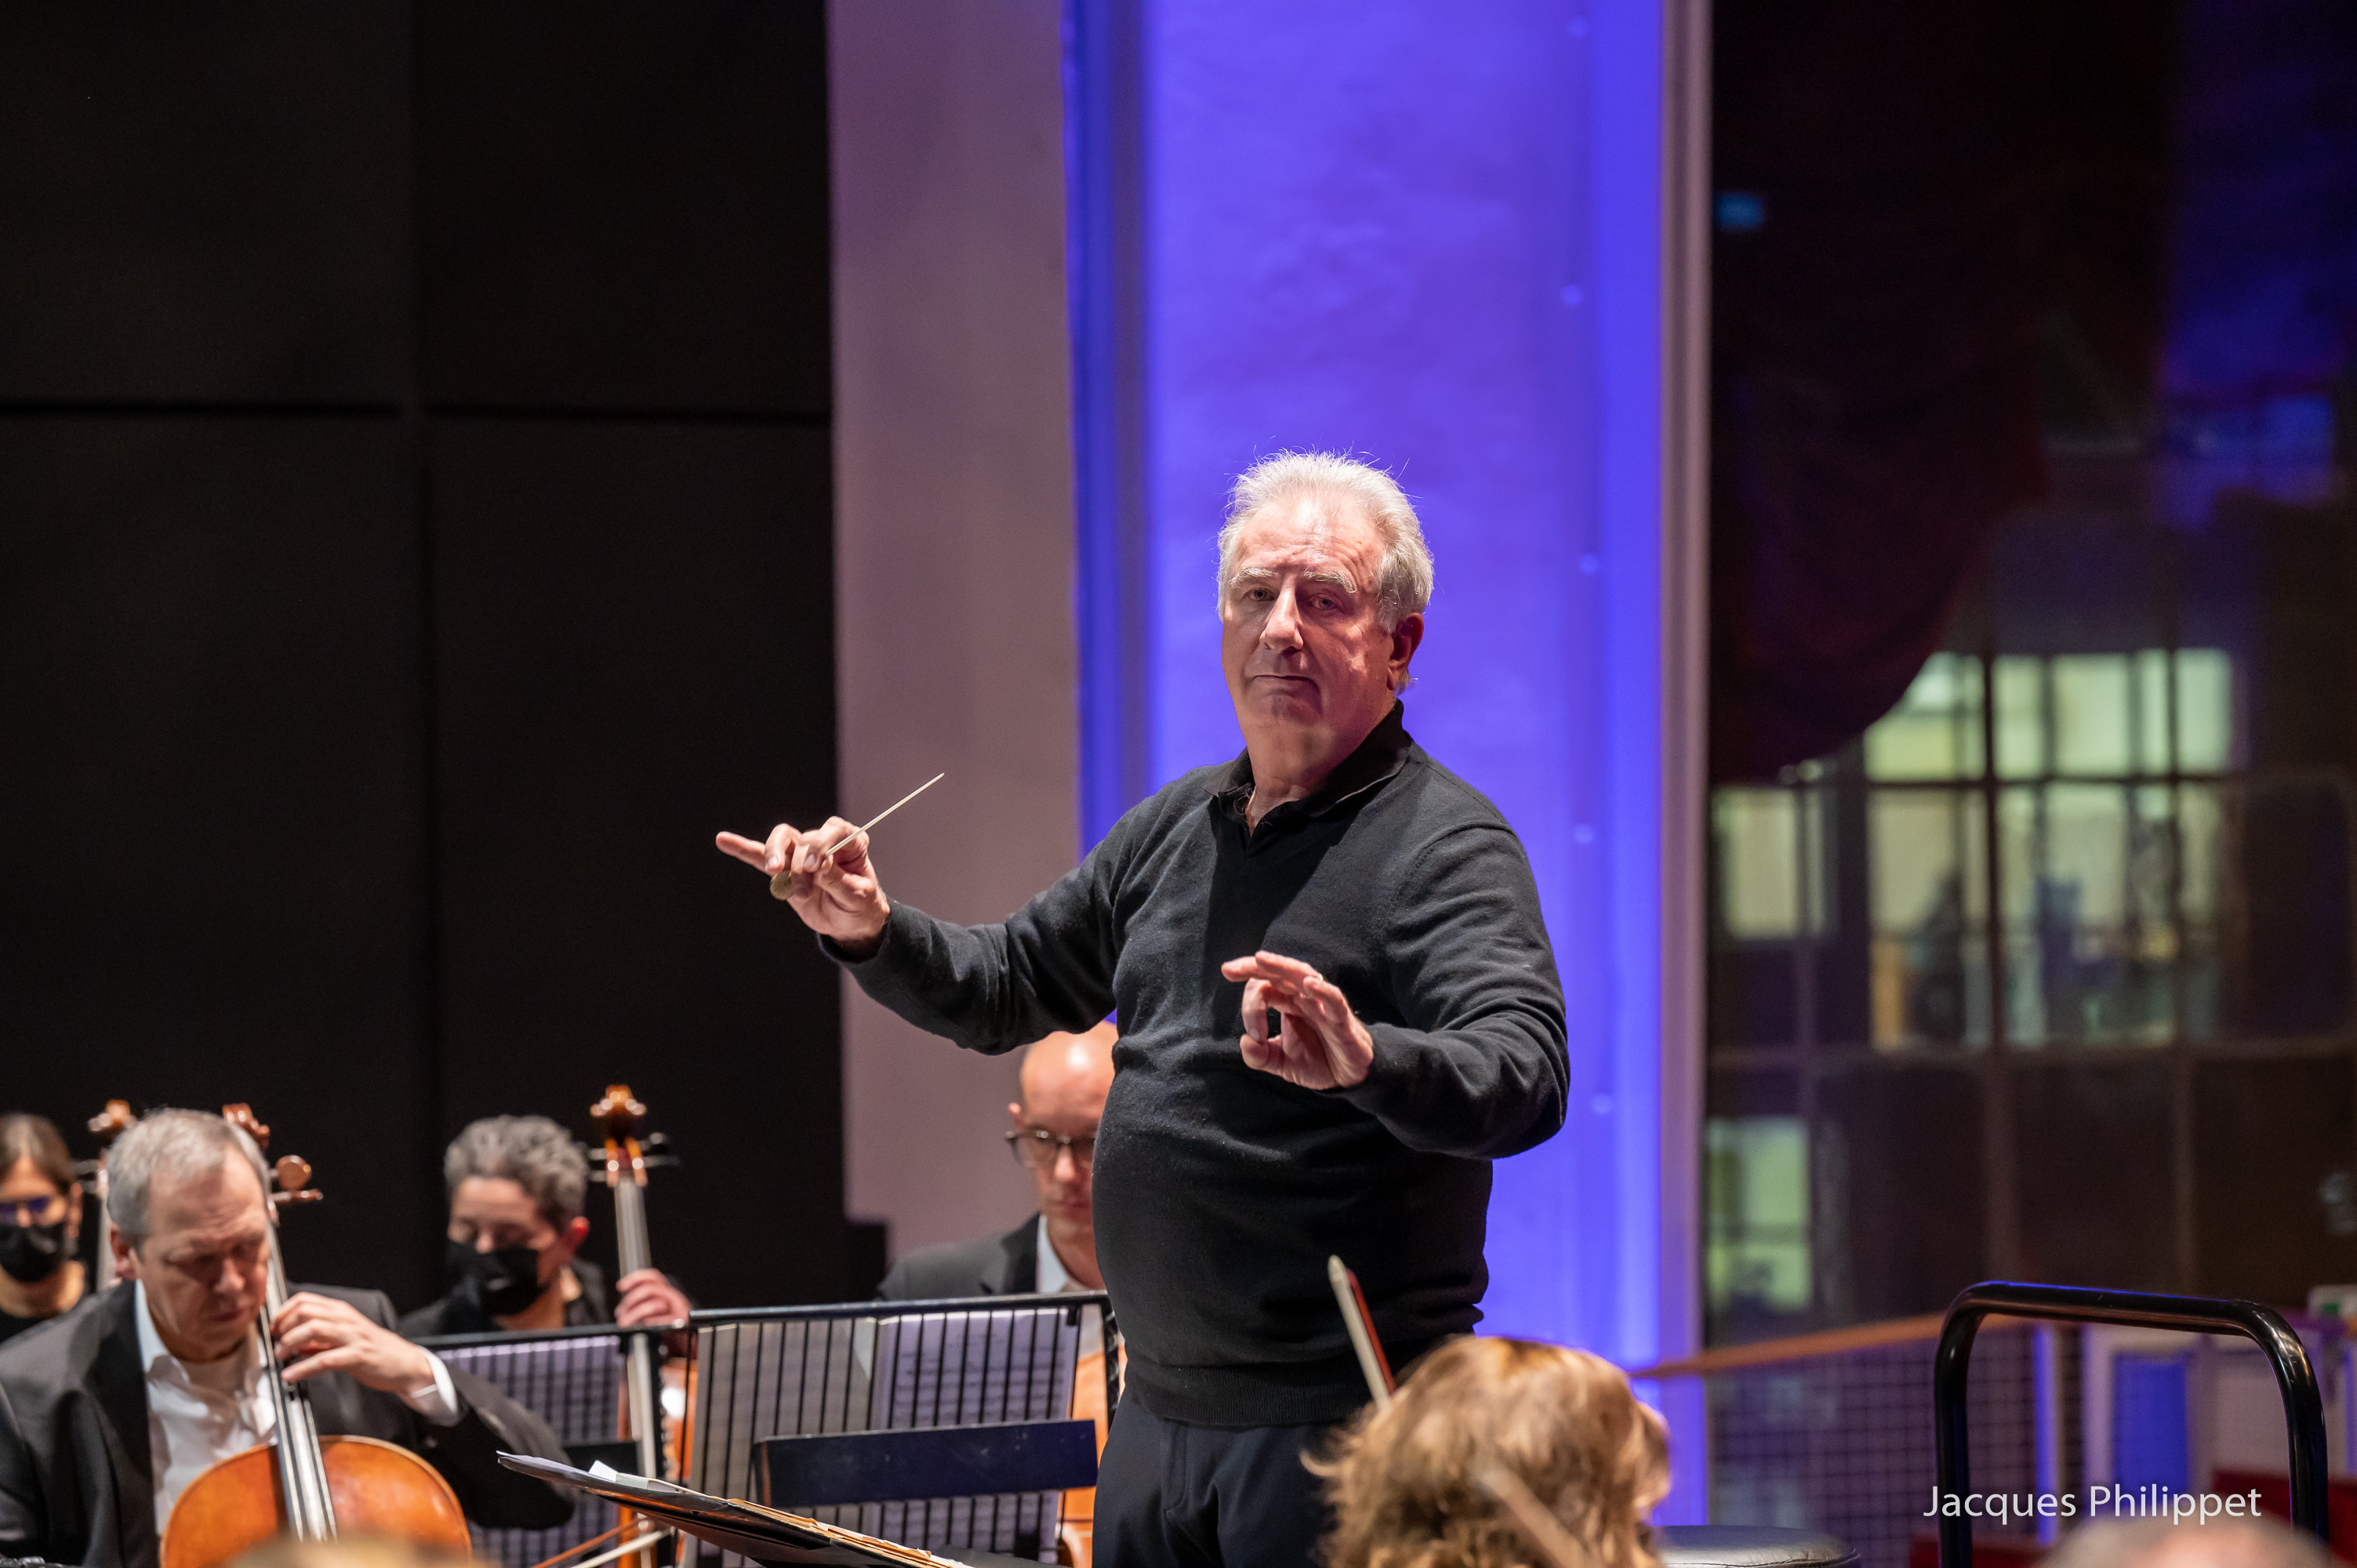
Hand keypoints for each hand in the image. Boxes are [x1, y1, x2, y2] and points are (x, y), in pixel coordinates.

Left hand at [273, 1292, 437, 1394]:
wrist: (403, 1363)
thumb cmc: (374, 1350)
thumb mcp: (344, 1338)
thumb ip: (319, 1339)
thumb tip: (294, 1344)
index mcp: (341, 1311)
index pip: (305, 1300)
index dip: (283, 1313)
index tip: (273, 1329)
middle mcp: (345, 1319)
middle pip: (305, 1311)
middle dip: (283, 1328)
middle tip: (276, 1344)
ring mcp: (352, 1336)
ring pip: (313, 1329)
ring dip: (290, 1344)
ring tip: (281, 1357)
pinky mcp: (357, 1356)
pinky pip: (325, 1359)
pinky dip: (303, 1368)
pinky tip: (291, 1375)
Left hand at [616, 1268, 694, 1357]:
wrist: (692, 1343)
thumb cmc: (671, 1329)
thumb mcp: (656, 1314)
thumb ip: (643, 1307)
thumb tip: (622, 1311)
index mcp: (667, 1292)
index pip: (652, 1277)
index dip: (635, 1278)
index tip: (620, 1286)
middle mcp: (674, 1297)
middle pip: (649, 1289)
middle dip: (630, 1301)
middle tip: (620, 1314)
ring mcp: (680, 1309)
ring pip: (655, 1304)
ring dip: (635, 1314)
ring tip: (625, 1324)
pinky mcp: (683, 1323)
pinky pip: (665, 1320)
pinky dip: (653, 1322)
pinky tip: (645, 1327)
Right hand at [715, 817, 890, 954]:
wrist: (850, 923)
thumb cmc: (861, 906)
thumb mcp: (857, 896)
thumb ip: (837, 880)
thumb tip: (818, 866)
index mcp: (849, 843)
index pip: (832, 830)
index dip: (821, 845)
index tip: (817, 868)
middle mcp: (823, 842)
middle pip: (802, 838)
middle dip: (799, 863)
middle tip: (803, 888)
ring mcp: (801, 853)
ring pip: (781, 841)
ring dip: (774, 855)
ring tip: (775, 873)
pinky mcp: (784, 868)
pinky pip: (761, 856)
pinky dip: (743, 849)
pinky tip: (724, 840)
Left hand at [1218, 950, 1374, 1089]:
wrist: (1347, 1078)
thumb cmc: (1317, 1062)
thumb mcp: (1280, 1064)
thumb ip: (1259, 1057)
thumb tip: (1244, 1041)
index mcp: (1287, 1003)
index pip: (1263, 989)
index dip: (1251, 1008)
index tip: (1254, 1035)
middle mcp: (1304, 998)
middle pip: (1279, 972)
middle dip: (1254, 967)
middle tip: (1229, 969)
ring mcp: (1323, 1005)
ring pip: (1303, 976)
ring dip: (1282, 966)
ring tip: (1262, 959)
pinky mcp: (1342, 1020)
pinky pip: (1334, 1000)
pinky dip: (1323, 990)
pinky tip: (1309, 985)